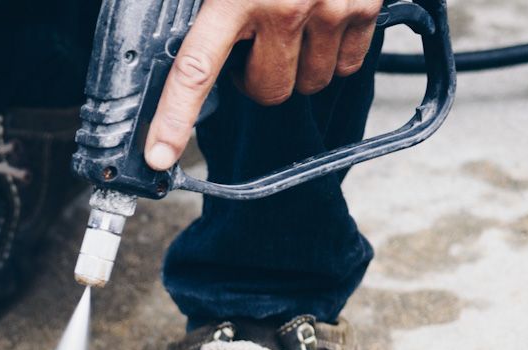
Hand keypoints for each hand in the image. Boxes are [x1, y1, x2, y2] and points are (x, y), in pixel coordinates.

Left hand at [144, 0, 382, 169]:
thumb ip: (203, 1)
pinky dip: (334, 51)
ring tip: (292, 25)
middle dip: (259, 79)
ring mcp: (332, 7)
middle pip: (267, 92)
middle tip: (256, 45)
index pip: (195, 70)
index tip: (159, 155)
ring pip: (311, 83)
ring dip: (298, 66)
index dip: (174, 117)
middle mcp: (286, 6)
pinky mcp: (368, 4)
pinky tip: (323, 18)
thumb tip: (179, 32)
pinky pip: (348, 62)